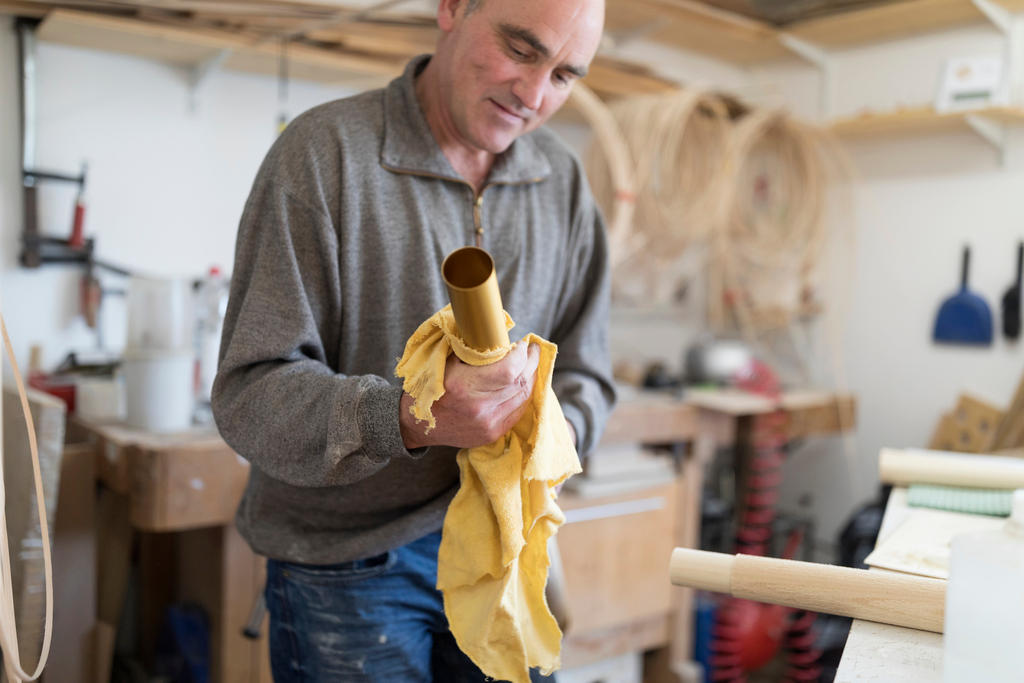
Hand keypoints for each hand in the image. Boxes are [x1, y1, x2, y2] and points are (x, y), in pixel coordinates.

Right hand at [400, 341, 540, 448]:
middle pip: (520, 382)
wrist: (417, 424)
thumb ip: (472, 350)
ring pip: (522, 397)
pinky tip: (522, 383)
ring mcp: (486, 424)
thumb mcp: (444, 362)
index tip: (523, 344)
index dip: (522, 355)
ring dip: (530, 378)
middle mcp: (478, 407)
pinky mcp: (491, 434)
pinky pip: (517, 412)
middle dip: (531, 363)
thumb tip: (500, 335)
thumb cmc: (430, 386)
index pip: (509, 370)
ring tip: (530, 364)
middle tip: (532, 350)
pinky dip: (523, 395)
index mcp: (463, 386)